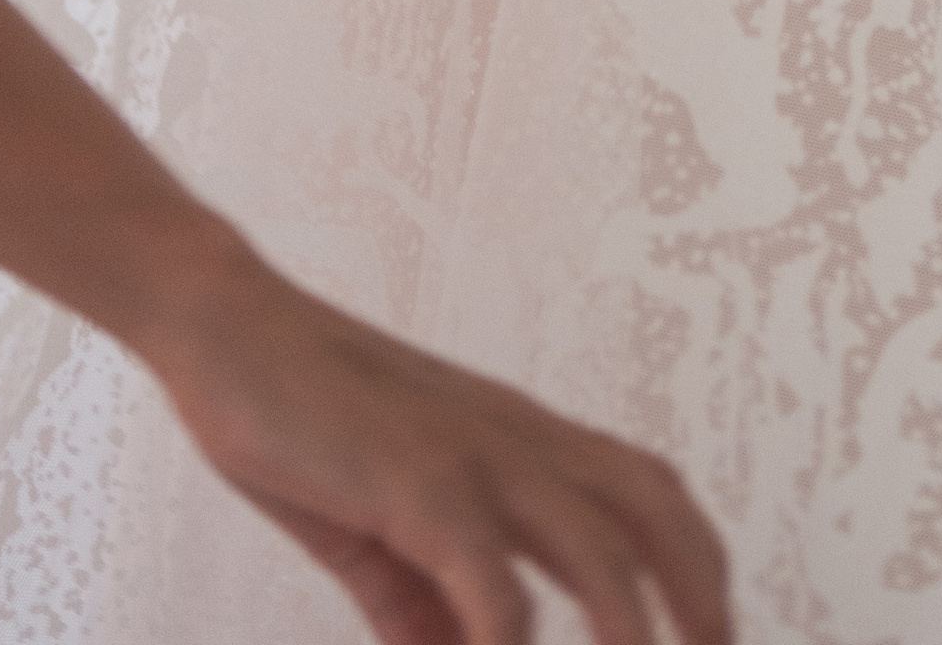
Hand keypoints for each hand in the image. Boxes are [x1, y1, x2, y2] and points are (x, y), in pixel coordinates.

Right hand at [145, 240, 730, 644]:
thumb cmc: (301, 420)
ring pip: (597, 536)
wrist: (227, 328)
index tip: (715, 631)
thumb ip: (416, 601)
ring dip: (631, 623)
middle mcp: (517, 439)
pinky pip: (488, 574)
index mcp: (518, 442)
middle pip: (652, 501)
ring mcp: (473, 452)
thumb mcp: (372, 530)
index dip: (692, 559)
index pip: (642, 489)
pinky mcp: (417, 478)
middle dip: (700, 588)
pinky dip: (505, 642)